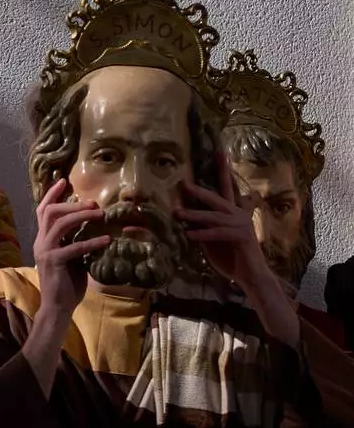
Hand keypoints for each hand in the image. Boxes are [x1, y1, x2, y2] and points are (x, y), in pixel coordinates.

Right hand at [33, 179, 110, 319]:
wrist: (57, 307)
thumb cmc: (67, 283)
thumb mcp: (70, 257)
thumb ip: (74, 241)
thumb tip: (92, 226)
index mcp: (43, 239)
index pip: (43, 211)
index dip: (52, 195)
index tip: (64, 181)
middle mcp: (41, 242)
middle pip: (50, 213)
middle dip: (72, 204)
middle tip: (93, 203)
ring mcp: (45, 251)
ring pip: (60, 224)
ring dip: (81, 216)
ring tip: (100, 215)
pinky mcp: (54, 262)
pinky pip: (74, 247)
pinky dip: (91, 242)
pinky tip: (106, 240)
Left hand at [176, 155, 272, 292]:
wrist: (250, 275)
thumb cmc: (230, 256)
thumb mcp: (212, 238)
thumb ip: (203, 224)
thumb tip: (185, 213)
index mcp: (232, 212)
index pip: (226, 187)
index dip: (223, 170)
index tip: (219, 152)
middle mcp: (238, 214)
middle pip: (218, 197)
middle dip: (200, 191)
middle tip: (183, 184)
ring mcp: (240, 225)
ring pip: (213, 216)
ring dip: (194, 215)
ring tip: (177, 213)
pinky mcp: (240, 237)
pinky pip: (217, 233)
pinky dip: (202, 234)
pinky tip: (189, 235)